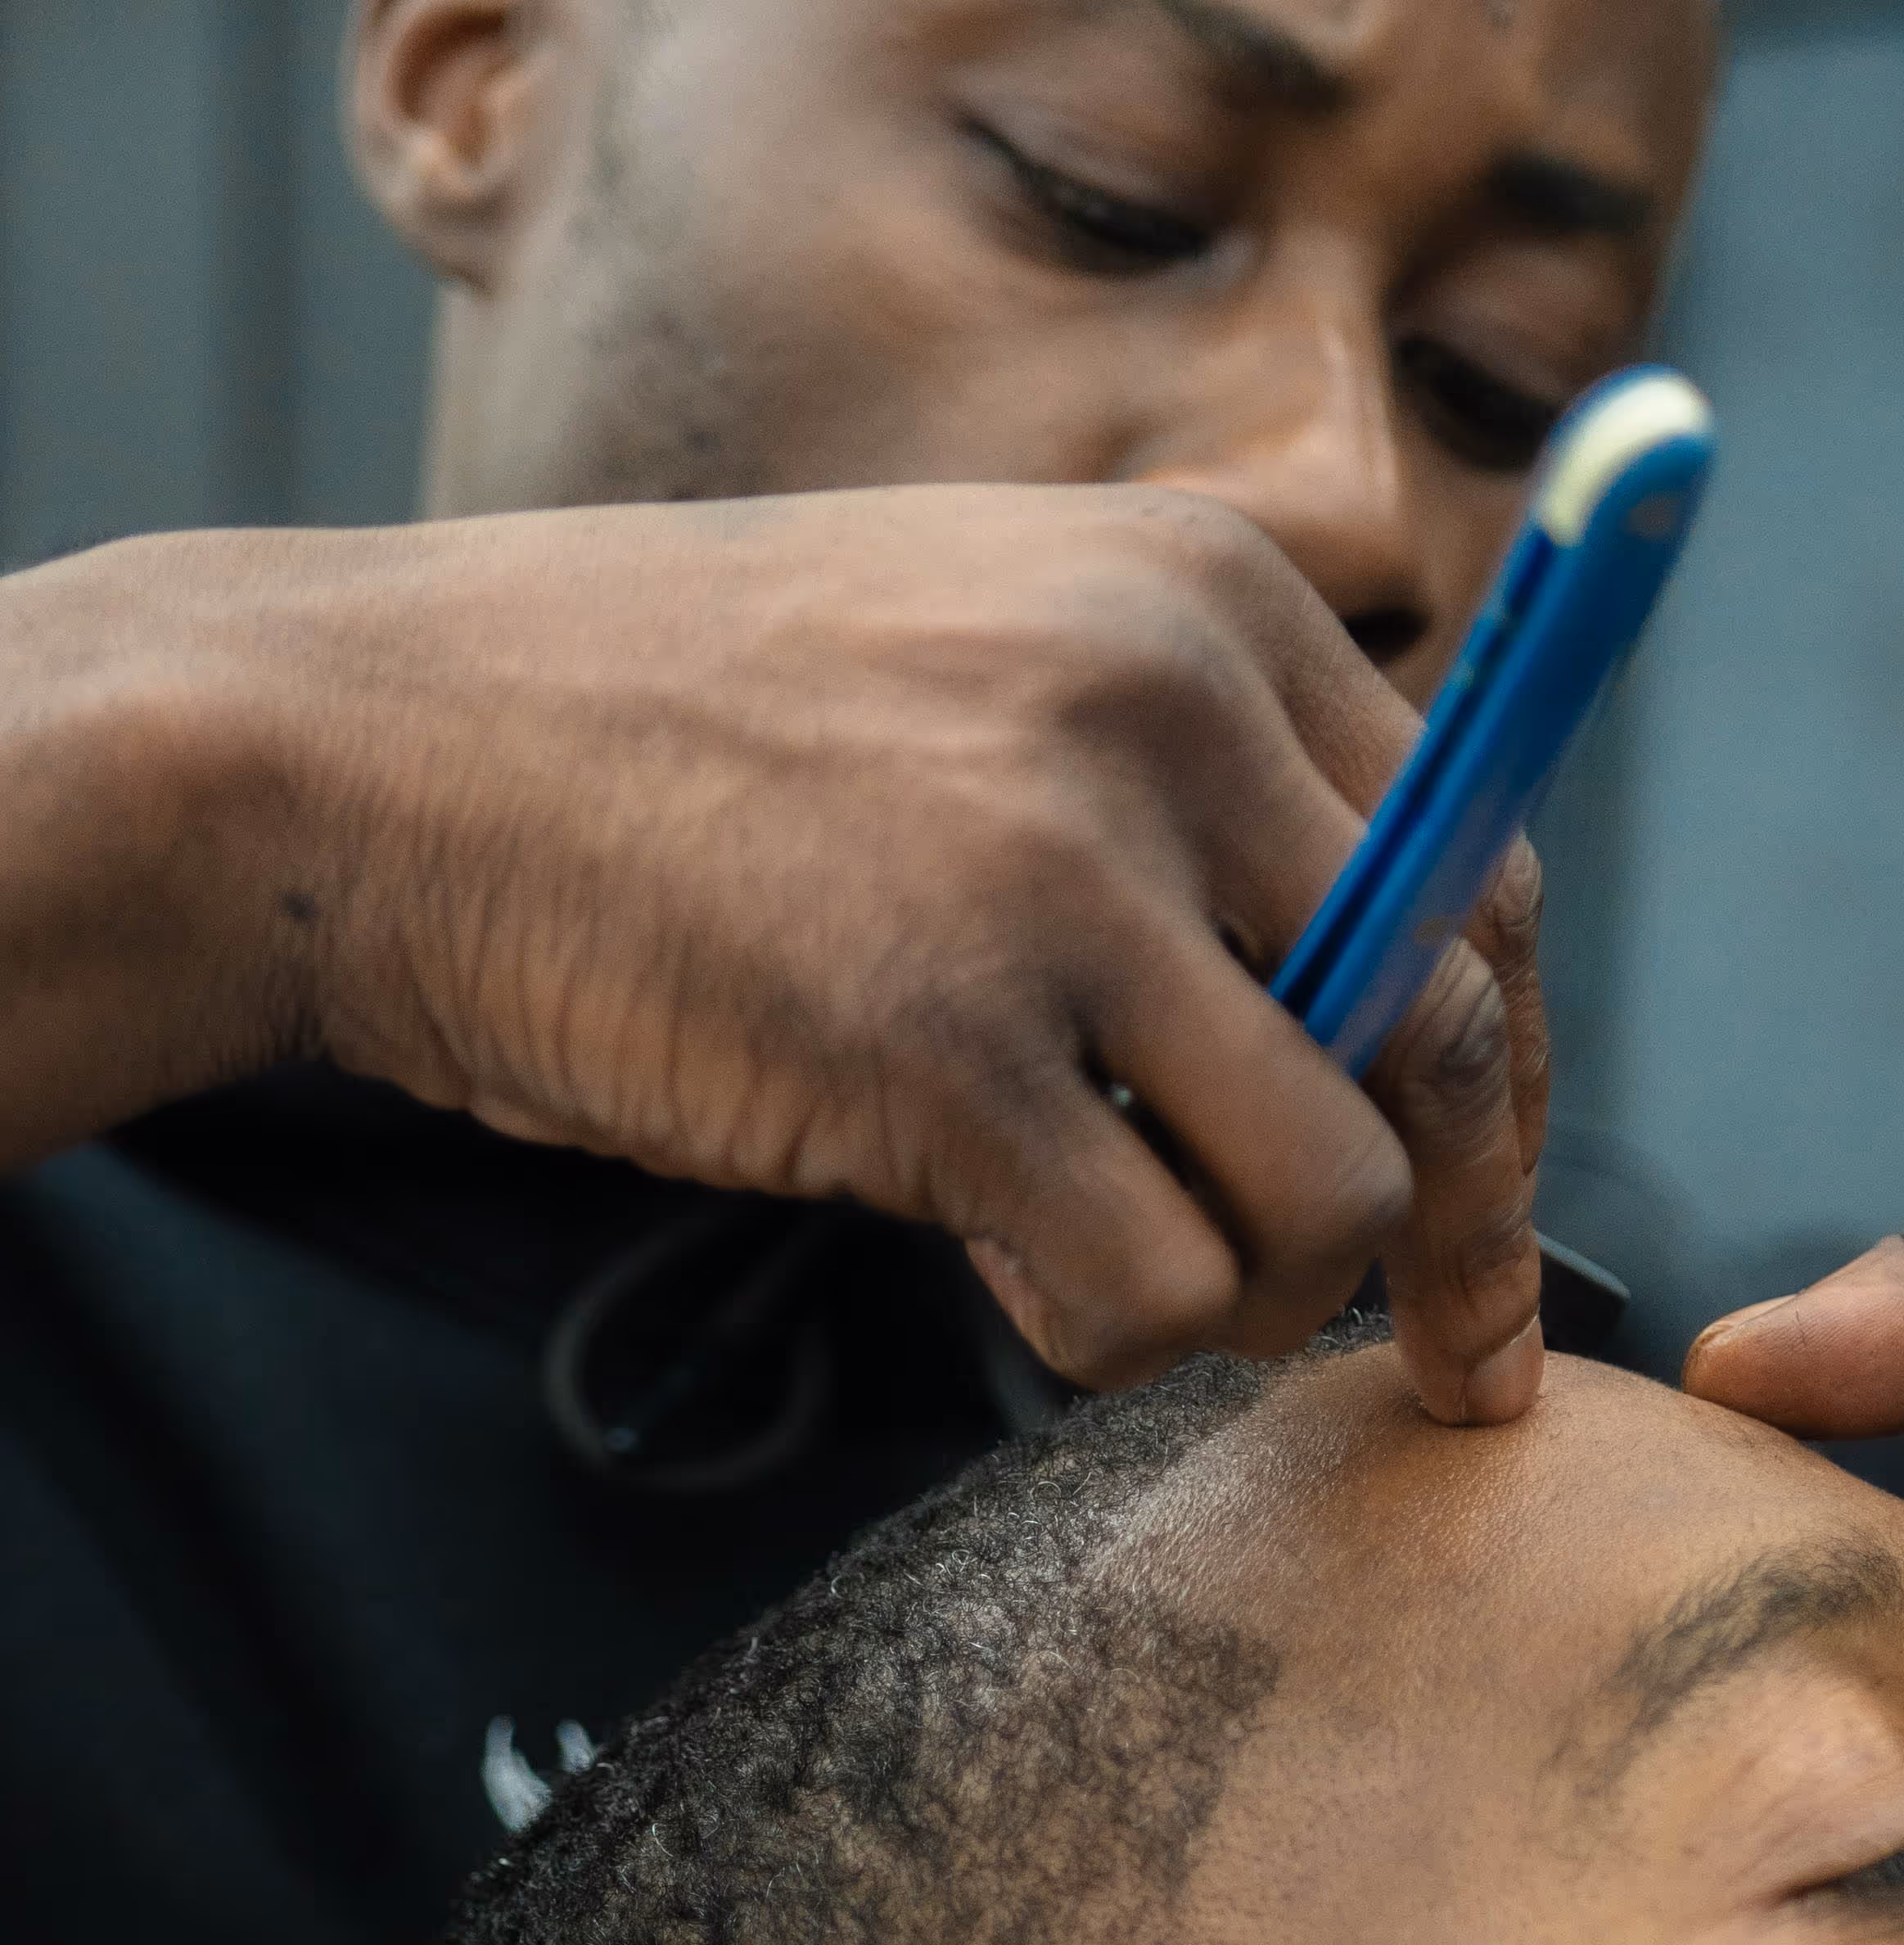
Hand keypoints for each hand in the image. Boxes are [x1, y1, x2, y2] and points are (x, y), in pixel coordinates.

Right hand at [0, 489, 1546, 1421]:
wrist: (358, 753)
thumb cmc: (665, 747)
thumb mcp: (972, 661)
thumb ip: (1190, 790)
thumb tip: (1402, 1017)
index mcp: (1205, 592)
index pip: (1485, 865)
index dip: (1505, 1072)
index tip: (1484, 1208)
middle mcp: (1163, 699)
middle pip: (1449, 1032)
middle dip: (1455, 1230)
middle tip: (1437, 1352)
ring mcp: (1052, 868)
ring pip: (1336, 1190)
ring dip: (1256, 1292)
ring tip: (1122, 1270)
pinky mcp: (939, 1045)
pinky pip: (1157, 1287)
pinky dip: (1105, 1337)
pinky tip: (998, 1271)